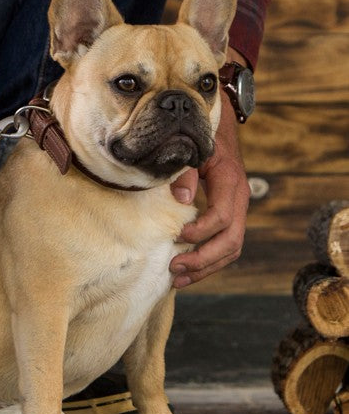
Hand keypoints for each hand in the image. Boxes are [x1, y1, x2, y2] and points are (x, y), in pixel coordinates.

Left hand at [169, 88, 249, 287]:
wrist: (218, 134)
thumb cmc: (201, 141)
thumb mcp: (192, 150)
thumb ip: (185, 172)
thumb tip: (181, 200)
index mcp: (230, 183)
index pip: (222, 217)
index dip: (201, 231)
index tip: (177, 236)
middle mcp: (239, 200)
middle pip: (231, 241)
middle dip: (203, 259)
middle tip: (174, 267)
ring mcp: (237, 211)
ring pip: (231, 250)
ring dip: (206, 268)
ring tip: (179, 280)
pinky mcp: (228, 217)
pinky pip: (224, 246)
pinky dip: (208, 262)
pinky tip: (188, 271)